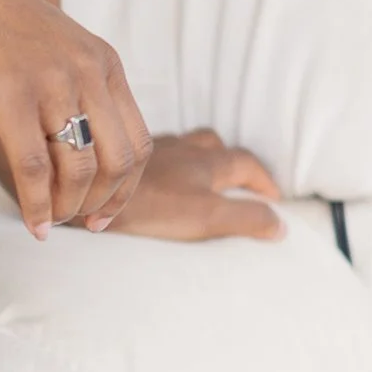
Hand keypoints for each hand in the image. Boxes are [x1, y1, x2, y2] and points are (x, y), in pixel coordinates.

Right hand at [0, 0, 150, 238]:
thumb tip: (75, 148)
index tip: (104, 214)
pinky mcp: (9, 95)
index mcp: (103, 62)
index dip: (126, 188)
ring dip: (68, 208)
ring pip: (78, 169)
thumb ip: (73, 88)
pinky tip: (32, 223)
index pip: (138, 141)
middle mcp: (87, 71)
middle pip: (118, 161)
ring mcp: (50, 82)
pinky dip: (36, 205)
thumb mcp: (51, 48)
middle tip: (80, 224)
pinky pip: (32, 167)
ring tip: (52, 222)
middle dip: (102, 204)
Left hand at [106, 128, 283, 242]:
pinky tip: (152, 180)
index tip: (274, 198)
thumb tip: (280, 226)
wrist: (91, 194)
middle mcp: (181, 148)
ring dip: (195, 158)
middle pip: (214, 145)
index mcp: (207, 161)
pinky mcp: (123, 159)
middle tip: (236, 182)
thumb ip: (246, 219)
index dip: (263, 180)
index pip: (247, 163)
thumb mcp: (208, 216)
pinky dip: (163, 165)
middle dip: (229, 160)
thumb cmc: (151, 205)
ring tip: (195, 178)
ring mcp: (150, 151)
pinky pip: (151, 156)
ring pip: (181, 146)